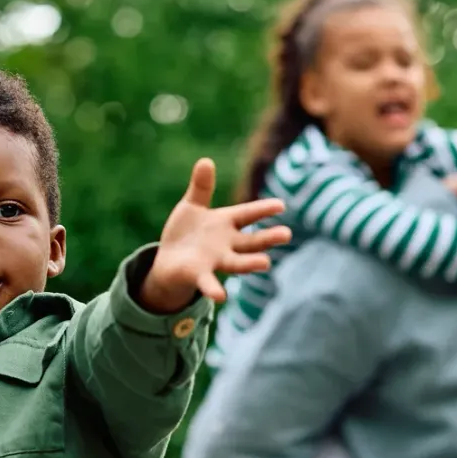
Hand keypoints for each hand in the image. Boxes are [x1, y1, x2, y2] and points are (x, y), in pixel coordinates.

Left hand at [138, 158, 290, 312]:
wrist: (169, 261)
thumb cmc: (186, 233)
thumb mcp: (192, 206)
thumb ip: (202, 187)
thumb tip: (206, 160)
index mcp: (225, 223)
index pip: (247, 214)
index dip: (263, 209)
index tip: (281, 204)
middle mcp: (226, 244)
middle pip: (250, 241)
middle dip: (268, 238)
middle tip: (287, 234)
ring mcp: (215, 261)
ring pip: (236, 262)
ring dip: (250, 263)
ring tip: (265, 263)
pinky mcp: (199, 275)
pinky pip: (208, 283)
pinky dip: (214, 289)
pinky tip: (220, 297)